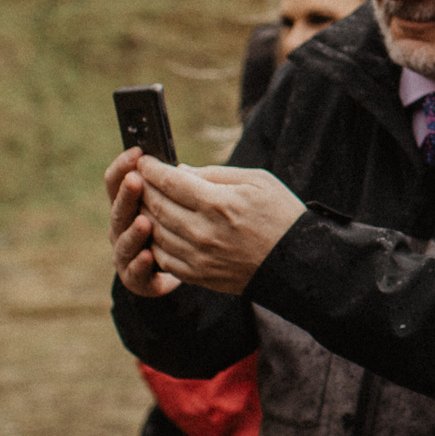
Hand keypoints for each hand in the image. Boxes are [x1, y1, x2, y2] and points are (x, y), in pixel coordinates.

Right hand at [107, 149, 177, 297]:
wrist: (185, 269)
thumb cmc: (180, 226)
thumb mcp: (181, 202)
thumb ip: (177, 187)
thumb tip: (181, 168)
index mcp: (129, 205)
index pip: (118, 182)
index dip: (124, 166)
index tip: (137, 152)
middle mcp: (121, 228)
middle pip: (119, 209)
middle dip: (127, 195)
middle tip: (135, 181)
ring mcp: (125, 253)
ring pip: (124, 242)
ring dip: (133, 232)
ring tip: (144, 222)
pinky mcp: (136, 279)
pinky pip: (135, 273)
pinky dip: (140, 264)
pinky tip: (148, 256)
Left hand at [135, 160, 306, 296]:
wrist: (296, 262)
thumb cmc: (280, 215)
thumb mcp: (257, 181)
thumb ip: (215, 174)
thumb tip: (180, 171)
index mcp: (219, 203)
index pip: (171, 181)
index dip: (152, 169)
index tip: (144, 160)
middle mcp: (204, 231)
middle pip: (157, 205)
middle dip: (143, 187)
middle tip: (138, 177)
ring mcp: (199, 256)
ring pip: (155, 231)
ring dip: (144, 214)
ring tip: (145, 201)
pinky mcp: (198, 275)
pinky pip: (163, 256)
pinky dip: (154, 241)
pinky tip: (157, 229)